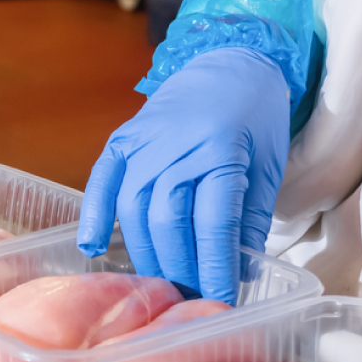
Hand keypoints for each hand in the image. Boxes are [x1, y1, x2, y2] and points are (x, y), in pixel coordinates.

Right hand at [77, 47, 289, 303]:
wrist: (230, 61)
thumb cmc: (256, 118)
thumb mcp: (267, 167)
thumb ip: (250, 220)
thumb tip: (240, 273)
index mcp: (221, 150)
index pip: (214, 223)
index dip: (216, 267)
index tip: (222, 300)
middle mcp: (176, 145)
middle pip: (168, 221)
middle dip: (179, 269)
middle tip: (191, 300)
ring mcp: (144, 140)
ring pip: (133, 208)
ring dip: (145, 253)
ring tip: (160, 284)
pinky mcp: (123, 138)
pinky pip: (101, 180)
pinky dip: (94, 214)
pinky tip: (93, 247)